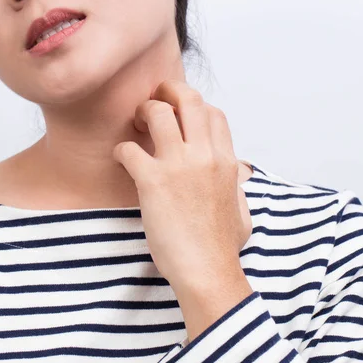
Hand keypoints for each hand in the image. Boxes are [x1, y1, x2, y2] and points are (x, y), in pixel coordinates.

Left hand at [113, 79, 252, 295]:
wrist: (208, 271)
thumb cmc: (223, 247)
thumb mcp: (242, 209)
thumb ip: (237, 185)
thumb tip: (238, 175)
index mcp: (227, 162)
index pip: (213, 113)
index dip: (194, 107)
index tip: (180, 117)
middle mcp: (206, 156)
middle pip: (189, 99)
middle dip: (168, 91)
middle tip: (154, 104)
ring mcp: (180, 166)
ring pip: (157, 112)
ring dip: (143, 113)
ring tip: (136, 127)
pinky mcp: (154, 182)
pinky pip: (129, 149)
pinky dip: (121, 151)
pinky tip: (122, 162)